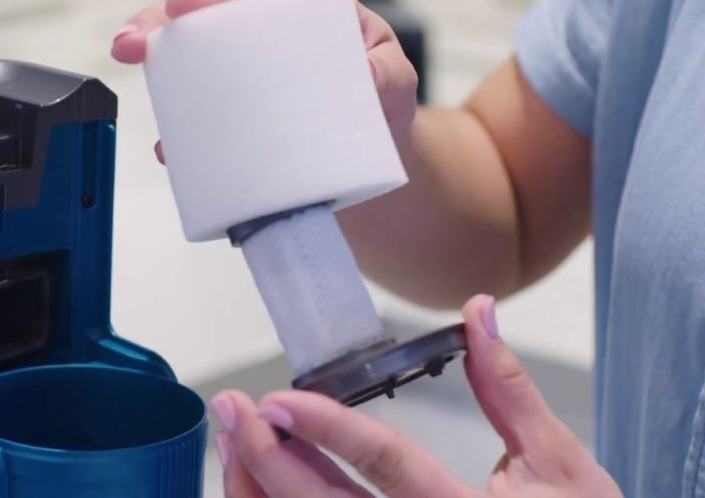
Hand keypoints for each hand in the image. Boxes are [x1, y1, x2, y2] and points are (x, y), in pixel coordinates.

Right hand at [110, 0, 417, 163]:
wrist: (358, 155)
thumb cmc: (375, 103)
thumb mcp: (394, 85)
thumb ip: (387, 76)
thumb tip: (367, 78)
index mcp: (315, 11)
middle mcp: (268, 27)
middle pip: (226, 1)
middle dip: (191, 2)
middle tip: (172, 10)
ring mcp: (239, 65)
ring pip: (192, 39)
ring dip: (155, 39)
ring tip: (131, 46)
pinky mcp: (224, 107)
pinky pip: (190, 104)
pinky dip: (174, 122)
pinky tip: (166, 139)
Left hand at [208, 295, 620, 496]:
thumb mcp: (560, 464)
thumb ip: (510, 390)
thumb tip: (479, 313)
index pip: (388, 465)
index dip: (330, 430)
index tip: (280, 400)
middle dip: (271, 458)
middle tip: (233, 411)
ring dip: (264, 488)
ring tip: (234, 440)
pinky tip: (259, 480)